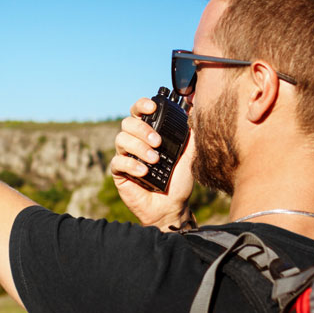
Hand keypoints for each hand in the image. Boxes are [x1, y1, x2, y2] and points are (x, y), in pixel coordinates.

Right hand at [110, 97, 196, 228]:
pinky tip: (144, 172)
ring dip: (139, 147)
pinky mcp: (119, 173)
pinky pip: (118, 161)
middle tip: (158, 142)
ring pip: (121, 139)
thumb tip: (195, 109)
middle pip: (127, 123)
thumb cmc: (179, 180)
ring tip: (155, 160)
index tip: (152, 107)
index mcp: (148, 133)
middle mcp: (135, 142)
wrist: (172, 206)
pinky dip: (132, 164)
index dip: (141, 105)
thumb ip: (190, 132)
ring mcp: (125, 156)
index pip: (138, 112)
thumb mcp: (189, 154)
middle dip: (143, 130)